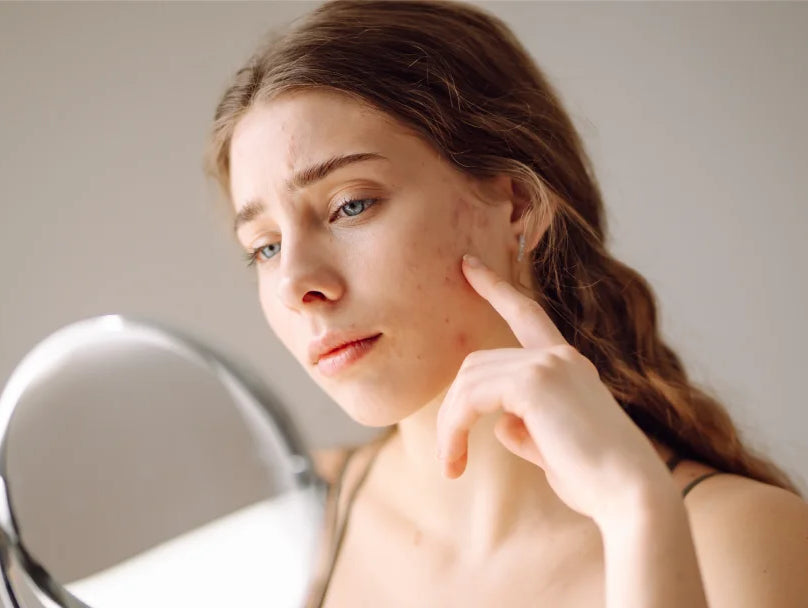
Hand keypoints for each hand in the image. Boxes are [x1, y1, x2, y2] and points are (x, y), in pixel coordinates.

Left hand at [435, 253, 674, 524]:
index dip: (495, 287)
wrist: (630, 495)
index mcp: (567, 365)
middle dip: (452, 410)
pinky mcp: (535, 381)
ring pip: (469, 380)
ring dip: (450, 425)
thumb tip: (500, 423)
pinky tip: (456, 460)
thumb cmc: (597, 481)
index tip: (468, 265)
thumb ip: (525, 428)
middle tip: (448, 459)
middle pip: (476, 364)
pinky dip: (454, 427)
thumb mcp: (554, 448)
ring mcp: (548, 363)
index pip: (526, 313)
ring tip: (451, 466)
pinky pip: (472, 396)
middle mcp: (559, 356)